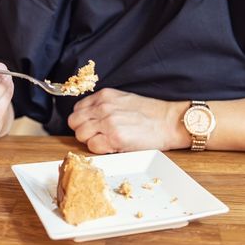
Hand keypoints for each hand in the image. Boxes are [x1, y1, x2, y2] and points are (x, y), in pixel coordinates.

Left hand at [66, 88, 188, 153]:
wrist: (169, 122)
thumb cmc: (149, 113)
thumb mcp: (123, 100)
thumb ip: (103, 105)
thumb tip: (88, 118)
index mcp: (104, 96)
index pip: (77, 109)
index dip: (83, 120)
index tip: (92, 125)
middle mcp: (103, 107)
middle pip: (75, 123)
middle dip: (83, 131)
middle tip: (97, 135)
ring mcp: (108, 122)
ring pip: (80, 135)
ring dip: (91, 141)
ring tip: (106, 141)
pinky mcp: (115, 138)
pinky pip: (93, 146)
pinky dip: (100, 149)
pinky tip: (112, 146)